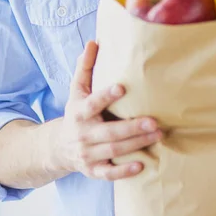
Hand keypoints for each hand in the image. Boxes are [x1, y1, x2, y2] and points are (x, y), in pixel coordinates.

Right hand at [57, 40, 162, 180]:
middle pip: (109, 132)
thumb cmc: (75, 113)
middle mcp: (83, 134)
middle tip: (155, 121)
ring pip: (113, 151)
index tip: (121, 88)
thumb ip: (85, 68)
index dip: (105, 96)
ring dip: (136, 144)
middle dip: (132, 127)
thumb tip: (93, 42)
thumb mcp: (76, 90)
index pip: (92, 103)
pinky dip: (123, 172)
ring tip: (158, 135)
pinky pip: (108, 174)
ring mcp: (87, 154)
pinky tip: (141, 165)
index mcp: (79, 112)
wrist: (57, 148)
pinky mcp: (93, 170)